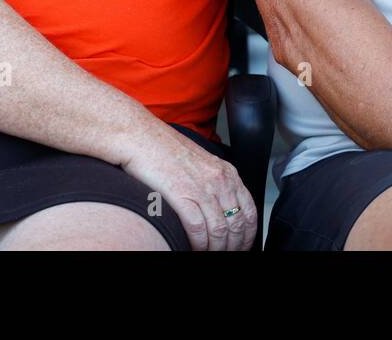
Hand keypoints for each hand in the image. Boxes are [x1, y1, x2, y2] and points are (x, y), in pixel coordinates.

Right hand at [119, 126, 257, 250]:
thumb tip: (219, 210)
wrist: (141, 137)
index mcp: (227, 173)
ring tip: (208, 254)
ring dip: (216, 248)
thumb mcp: (201, 164)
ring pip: (219, 230)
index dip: (248, 236)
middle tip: (225, 255)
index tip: (241, 247)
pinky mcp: (182, 194)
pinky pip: (198, 228)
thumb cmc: (165, 150)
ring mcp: (202, 187)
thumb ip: (215, 184)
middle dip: (233, 246)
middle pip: (237, 224)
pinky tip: (195, 248)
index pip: (250, 211)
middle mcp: (219, 180)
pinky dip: (199, 244)